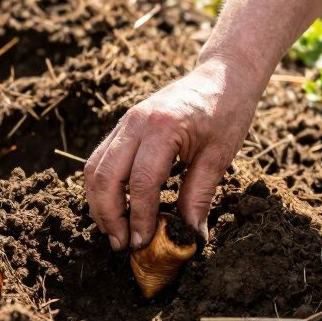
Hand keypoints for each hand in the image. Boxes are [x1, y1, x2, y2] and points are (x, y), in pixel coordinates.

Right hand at [84, 55, 263, 250]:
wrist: (222, 75)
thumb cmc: (226, 111)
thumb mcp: (219, 156)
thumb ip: (200, 196)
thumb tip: (191, 237)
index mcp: (163, 127)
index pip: (141, 182)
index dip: (139, 217)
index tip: (143, 243)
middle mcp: (136, 122)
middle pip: (106, 176)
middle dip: (109, 215)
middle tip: (122, 245)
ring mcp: (126, 121)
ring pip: (95, 167)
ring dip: (99, 203)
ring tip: (113, 232)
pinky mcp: (124, 125)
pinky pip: (101, 158)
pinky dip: (102, 186)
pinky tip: (114, 208)